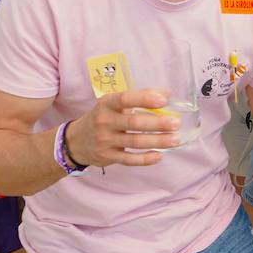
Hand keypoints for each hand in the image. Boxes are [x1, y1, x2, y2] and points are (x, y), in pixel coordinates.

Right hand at [64, 88, 183, 167]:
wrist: (77, 140)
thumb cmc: (104, 118)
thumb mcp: (115, 104)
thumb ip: (140, 97)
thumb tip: (168, 93)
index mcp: (107, 103)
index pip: (126, 99)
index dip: (145, 99)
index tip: (163, 100)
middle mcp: (104, 121)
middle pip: (134, 122)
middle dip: (157, 123)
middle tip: (176, 123)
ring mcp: (105, 140)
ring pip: (135, 142)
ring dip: (158, 141)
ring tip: (175, 139)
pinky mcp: (108, 157)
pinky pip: (129, 159)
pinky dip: (145, 159)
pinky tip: (159, 155)